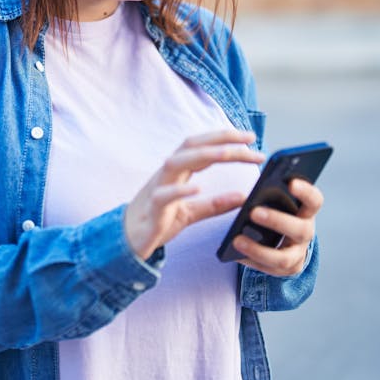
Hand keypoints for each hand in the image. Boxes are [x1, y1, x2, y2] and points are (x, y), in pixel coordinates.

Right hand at [124, 130, 264, 259]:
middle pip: (191, 146)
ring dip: (203, 155)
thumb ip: (215, 205)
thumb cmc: (158, 221)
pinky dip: (180, 189)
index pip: (202, 146)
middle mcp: (167, 174)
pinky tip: (198, 188)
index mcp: (178, 172)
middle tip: (249, 140)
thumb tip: (243, 197)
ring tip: (229, 154)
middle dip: (220, 139)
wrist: (128, 240)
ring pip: (176, 162)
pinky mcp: (152, 209)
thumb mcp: (191, 212)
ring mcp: (157, 188)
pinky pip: (163, 195)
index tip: (251, 139)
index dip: (225, 139)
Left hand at [234, 179, 323, 276]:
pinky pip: (268, 269)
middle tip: (253, 212)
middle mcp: (306, 233)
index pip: (314, 201)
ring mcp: (298, 254)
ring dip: (259, 250)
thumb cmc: (275, 211)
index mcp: (306, 211)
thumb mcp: (276, 202)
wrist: (282, 239)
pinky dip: (250, 261)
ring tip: (236, 240)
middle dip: (277, 221)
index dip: (306, 192)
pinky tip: (234, 254)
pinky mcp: (286, 269)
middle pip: (301, 230)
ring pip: (284, 258)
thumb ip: (267, 196)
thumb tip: (244, 196)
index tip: (290, 182)